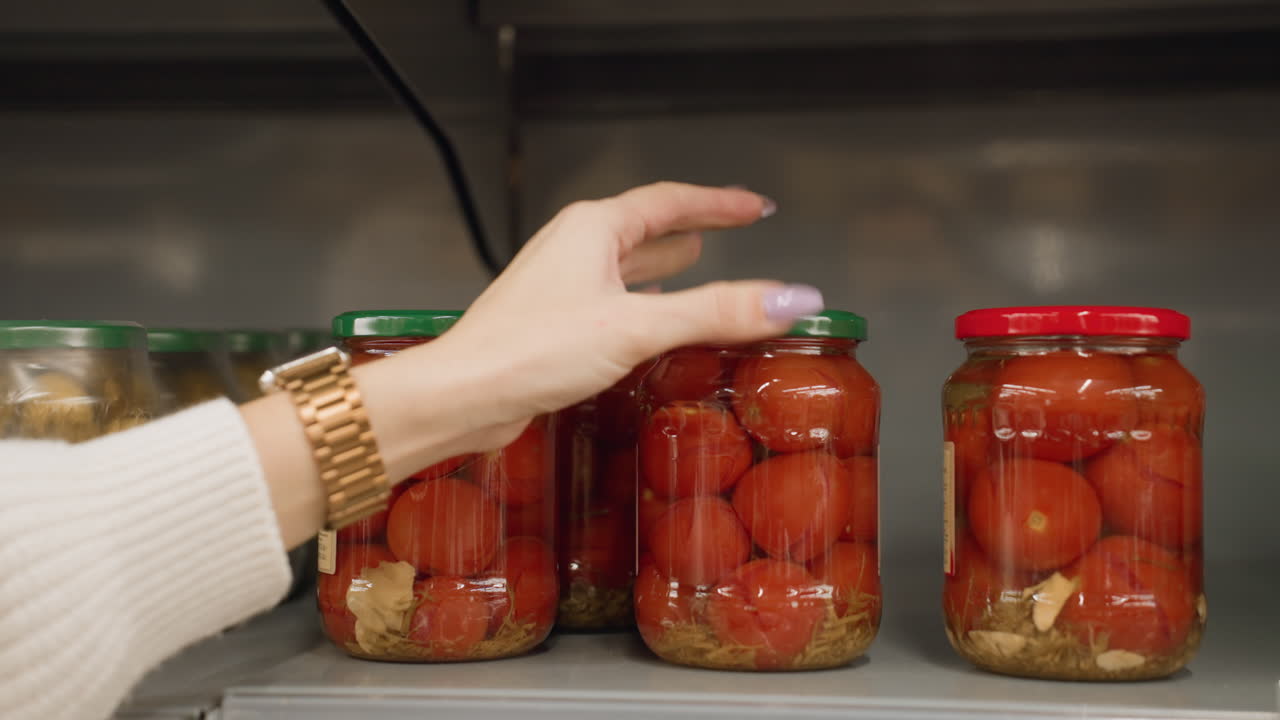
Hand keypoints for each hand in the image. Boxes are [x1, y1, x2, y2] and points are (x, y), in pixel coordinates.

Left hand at [424, 182, 824, 447]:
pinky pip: (613, 300)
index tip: (756, 207)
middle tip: (733, 225)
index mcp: (592, 229)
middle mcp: (574, 249)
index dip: (719, 202)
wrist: (462, 396)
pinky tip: (651, 320)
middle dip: (694, 226)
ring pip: (627, 264)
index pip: (671, 201)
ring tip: (696, 258)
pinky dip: (643, 301)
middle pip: (647, 227)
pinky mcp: (553, 324)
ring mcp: (561, 286)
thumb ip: (716, 311)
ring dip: (665, 263)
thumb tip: (788, 298)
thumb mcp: (636, 326)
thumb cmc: (526, 351)